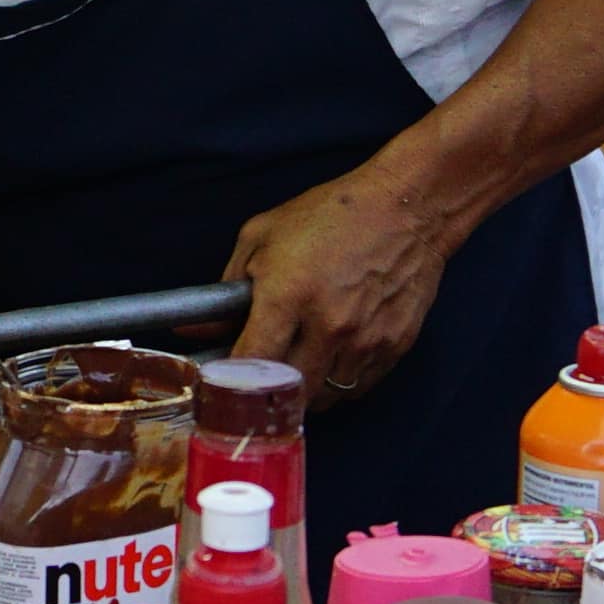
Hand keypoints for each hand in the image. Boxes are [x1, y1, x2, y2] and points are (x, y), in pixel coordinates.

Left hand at [222, 157, 465, 406]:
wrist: (408, 206)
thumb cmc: (331, 214)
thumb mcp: (262, 235)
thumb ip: (226, 287)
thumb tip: (195, 330)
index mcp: (288, 295)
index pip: (250, 364)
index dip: (231, 381)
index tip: (222, 380)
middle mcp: (328, 325)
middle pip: (287, 392)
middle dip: (267, 391)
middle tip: (258, 377)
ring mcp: (365, 340)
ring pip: (323, 397)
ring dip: (304, 390)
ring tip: (297, 363)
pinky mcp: (394, 346)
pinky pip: (356, 387)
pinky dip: (338, 382)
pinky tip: (331, 355)